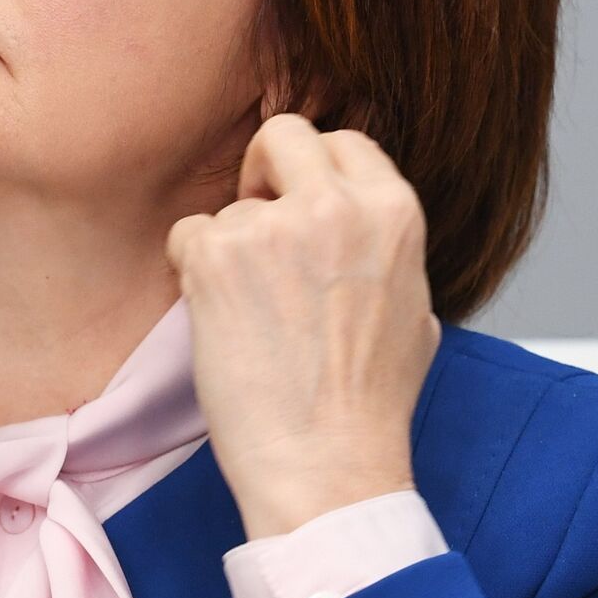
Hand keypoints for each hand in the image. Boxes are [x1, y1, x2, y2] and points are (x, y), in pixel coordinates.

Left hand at [166, 112, 441, 539]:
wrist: (325, 462)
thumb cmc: (366, 402)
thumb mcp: (411, 305)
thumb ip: (381, 244)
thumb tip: (355, 217)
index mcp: (395, 212)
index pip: (345, 141)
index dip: (313, 173)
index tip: (297, 207)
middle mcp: (336, 207)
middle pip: (282, 134)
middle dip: (262, 172)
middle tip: (257, 227)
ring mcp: (271, 227)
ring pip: (228, 205)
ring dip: (229, 250)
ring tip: (254, 317)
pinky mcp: (216, 255)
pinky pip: (186, 234)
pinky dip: (191, 272)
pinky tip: (221, 320)